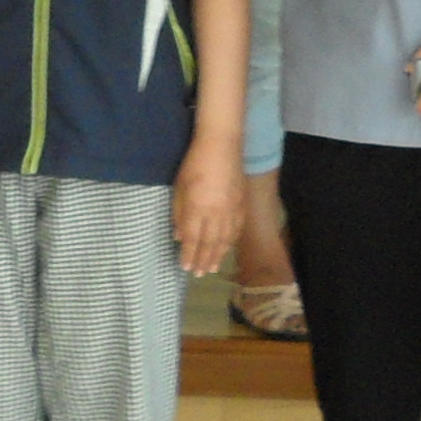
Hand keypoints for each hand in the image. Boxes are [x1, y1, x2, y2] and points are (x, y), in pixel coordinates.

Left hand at [172, 147, 245, 275]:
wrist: (222, 146)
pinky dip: (230, 242)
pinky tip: (227, 248)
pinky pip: (236, 229)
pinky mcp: (241, 204)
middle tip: (200, 274)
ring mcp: (231, 210)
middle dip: (203, 260)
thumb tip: (179, 235)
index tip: (185, 267)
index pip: (192, 239)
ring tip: (212, 268)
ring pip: (225, 239)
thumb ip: (179, 213)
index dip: (189, 255)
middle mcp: (216, 214)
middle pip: (210, 243)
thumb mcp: (179, 188)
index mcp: (197, 209)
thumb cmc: (194, 164)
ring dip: (218, 255)